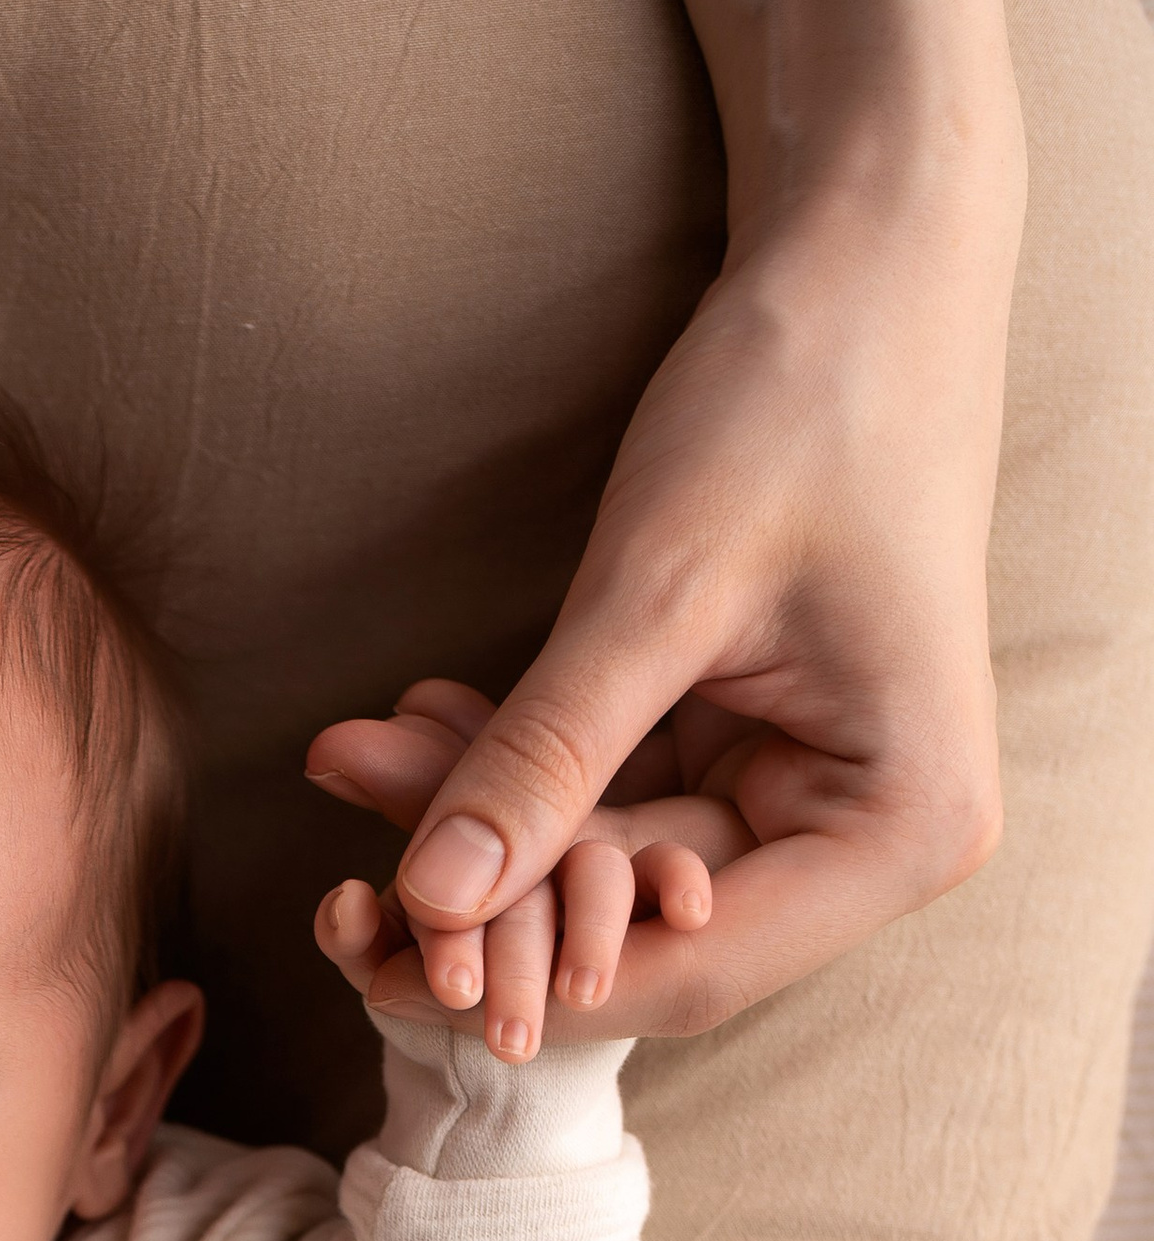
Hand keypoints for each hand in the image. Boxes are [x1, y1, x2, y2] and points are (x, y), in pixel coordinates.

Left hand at [307, 191, 1015, 1036]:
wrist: (864, 263)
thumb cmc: (802, 400)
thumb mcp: (661, 592)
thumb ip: (549, 758)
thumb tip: (427, 902)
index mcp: (905, 829)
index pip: (694, 969)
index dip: (533, 978)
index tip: (389, 975)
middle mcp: (868, 838)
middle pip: (639, 925)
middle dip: (485, 892)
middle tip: (336, 883)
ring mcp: (803, 793)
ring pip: (603, 860)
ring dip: (478, 818)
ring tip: (349, 758)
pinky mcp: (740, 744)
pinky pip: (605, 790)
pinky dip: (512, 765)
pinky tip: (404, 728)